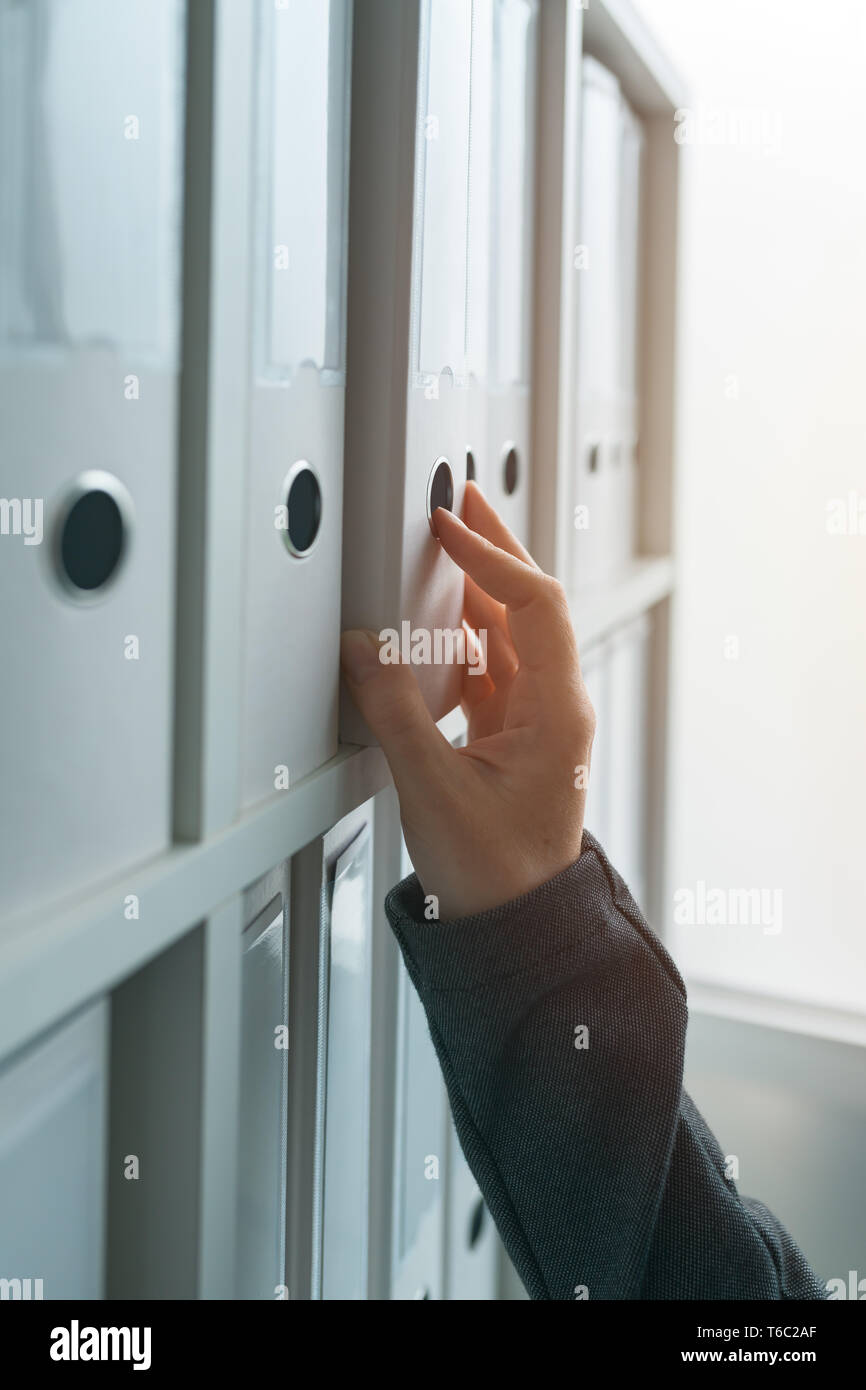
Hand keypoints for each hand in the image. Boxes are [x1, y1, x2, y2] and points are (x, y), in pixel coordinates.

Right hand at [340, 482, 595, 920]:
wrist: (515, 927)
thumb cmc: (495, 875)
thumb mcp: (434, 790)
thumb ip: (395, 713)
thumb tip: (363, 650)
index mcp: (556, 714)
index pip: (532, 606)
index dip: (490, 558)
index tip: (447, 527)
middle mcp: (554, 709)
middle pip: (530, 606)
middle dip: (496, 550)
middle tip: (463, 501)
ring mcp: (536, 723)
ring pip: (510, 634)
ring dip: (479, 589)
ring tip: (448, 547)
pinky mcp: (513, 738)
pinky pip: (492, 668)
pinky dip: (464, 636)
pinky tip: (438, 624)